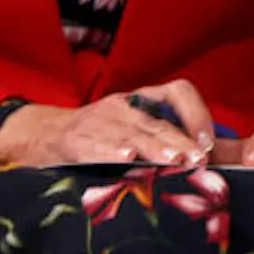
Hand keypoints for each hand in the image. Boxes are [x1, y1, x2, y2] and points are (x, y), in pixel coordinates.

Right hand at [0, 79, 217, 167]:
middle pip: (157, 121)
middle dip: (181, 141)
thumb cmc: (101, 136)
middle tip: (199, 159)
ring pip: (132, 133)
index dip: (196, 113)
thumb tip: (209, 160)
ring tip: (174, 161)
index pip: (177, 92)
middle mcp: (123, 106)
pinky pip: (96, 145)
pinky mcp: (76, 140)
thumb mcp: (134, 128)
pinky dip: (112, 152)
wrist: (45, 134)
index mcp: (142, 100)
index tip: (208, 141)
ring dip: (155, 148)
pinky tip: (126, 159)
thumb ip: (166, 139)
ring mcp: (98, 121)